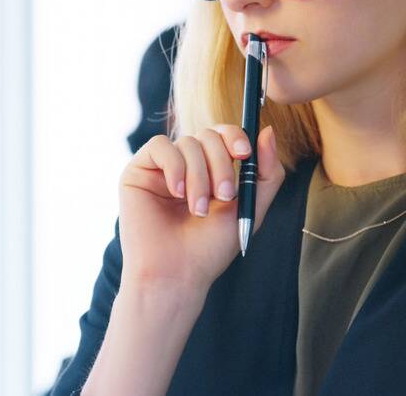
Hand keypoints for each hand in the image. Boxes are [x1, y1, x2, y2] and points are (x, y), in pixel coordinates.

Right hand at [117, 124, 285, 295]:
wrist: (176, 274)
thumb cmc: (209, 248)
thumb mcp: (249, 208)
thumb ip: (266, 172)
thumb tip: (268, 132)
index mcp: (209, 170)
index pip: (223, 134)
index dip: (235, 136)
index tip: (244, 155)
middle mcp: (185, 164)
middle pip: (208, 135)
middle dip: (220, 164)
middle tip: (223, 197)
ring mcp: (161, 167)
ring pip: (187, 142)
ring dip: (199, 176)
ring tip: (198, 209)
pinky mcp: (137, 171)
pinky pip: (159, 145)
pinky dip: (175, 166)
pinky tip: (176, 193)